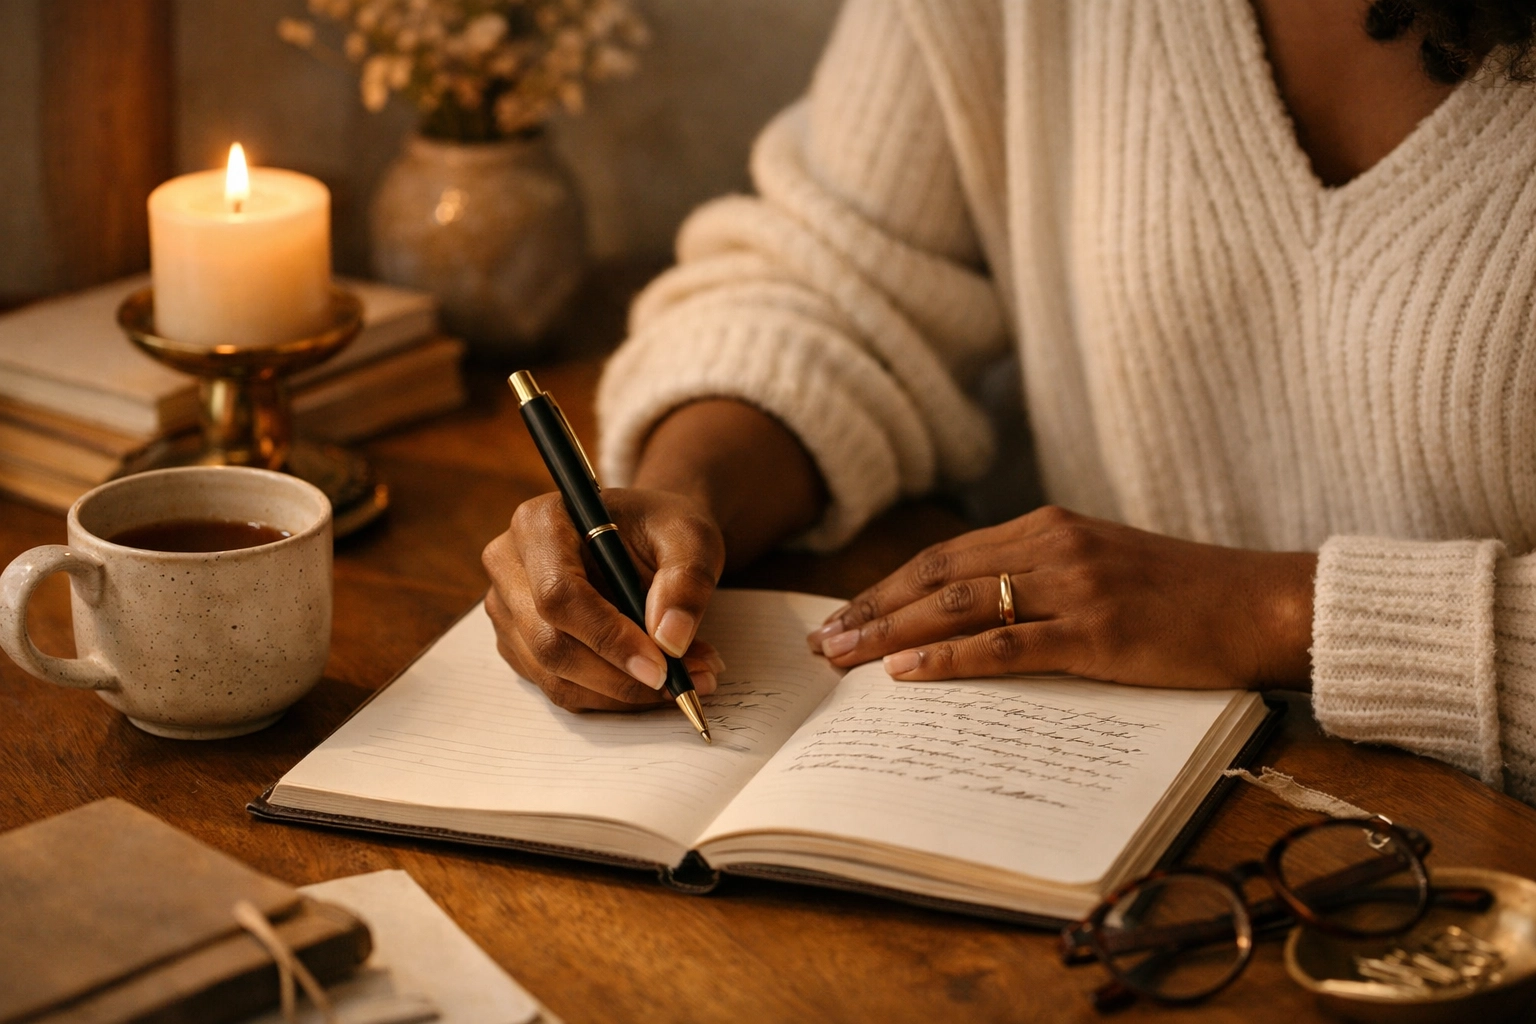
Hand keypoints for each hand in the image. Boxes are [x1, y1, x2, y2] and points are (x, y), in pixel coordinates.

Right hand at [482, 487, 725, 711]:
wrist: (645, 535)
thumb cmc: (661, 529)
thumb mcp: (691, 536)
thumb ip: (687, 580)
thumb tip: (670, 640)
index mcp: (540, 523)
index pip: (559, 594)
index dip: (608, 638)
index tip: (660, 666)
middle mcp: (510, 564)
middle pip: (549, 644)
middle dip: (619, 677)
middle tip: (684, 682)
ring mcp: (508, 608)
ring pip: (554, 676)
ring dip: (622, 692)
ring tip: (683, 678)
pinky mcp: (518, 643)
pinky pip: (560, 687)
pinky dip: (611, 695)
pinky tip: (653, 677)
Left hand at [806, 506, 1315, 690]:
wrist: (1262, 603)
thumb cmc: (1182, 595)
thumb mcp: (1101, 567)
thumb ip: (1039, 576)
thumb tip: (971, 615)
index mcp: (1047, 528)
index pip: (944, 556)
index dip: (885, 586)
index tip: (842, 615)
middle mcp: (1052, 546)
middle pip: (936, 575)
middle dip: (871, 609)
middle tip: (822, 642)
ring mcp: (1075, 587)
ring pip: (959, 606)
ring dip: (891, 633)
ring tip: (844, 659)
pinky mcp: (1099, 632)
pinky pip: (1008, 645)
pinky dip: (951, 660)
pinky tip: (909, 675)